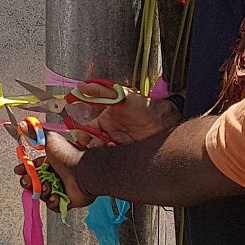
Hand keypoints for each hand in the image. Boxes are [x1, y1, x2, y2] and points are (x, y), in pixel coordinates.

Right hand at [14, 130, 92, 213]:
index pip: (32, 167)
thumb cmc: (68, 155)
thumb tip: (22, 125)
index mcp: (50, 162)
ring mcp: (60, 188)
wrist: (83, 171)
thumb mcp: (49, 139)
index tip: (19, 170)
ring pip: (42, 194)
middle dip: (29, 182)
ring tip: (48, 186)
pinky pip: (53, 205)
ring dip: (42, 191)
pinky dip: (53, 201)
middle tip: (30, 181)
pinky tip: (56, 195)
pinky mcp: (66, 200)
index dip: (24, 169)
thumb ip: (34, 134)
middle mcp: (54, 175)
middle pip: (34, 182)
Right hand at [64, 82, 179, 147]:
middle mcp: (109, 133)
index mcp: (104, 120)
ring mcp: (117, 143)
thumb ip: (100, 91)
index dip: (82, 134)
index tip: (82, 136)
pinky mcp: (125, 153)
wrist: (163, 121)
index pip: (86, 129)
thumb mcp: (120, 95)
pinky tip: (115, 148)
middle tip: (94, 144)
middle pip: (91, 143)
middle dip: (90, 145)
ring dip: (100, 150)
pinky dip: (111, 155)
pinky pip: (112, 157)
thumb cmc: (143, 106)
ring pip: (100, 151)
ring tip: (108, 144)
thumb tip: (81, 87)